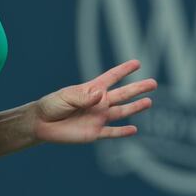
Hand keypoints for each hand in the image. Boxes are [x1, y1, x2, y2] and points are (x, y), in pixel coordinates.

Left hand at [31, 60, 156, 142]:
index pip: (110, 78)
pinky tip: (134, 130)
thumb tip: (101, 95)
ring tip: (149, 102)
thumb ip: (83, 97)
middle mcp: (98, 103)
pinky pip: (112, 133)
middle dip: (137, 88)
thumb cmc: (52, 105)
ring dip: (135, 108)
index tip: (137, 62)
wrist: (41, 123)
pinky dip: (123, 132)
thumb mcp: (66, 97)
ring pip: (121, 112)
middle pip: (122, 94)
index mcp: (91, 90)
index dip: (123, 70)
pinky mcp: (94, 133)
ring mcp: (98, 117)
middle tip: (153, 83)